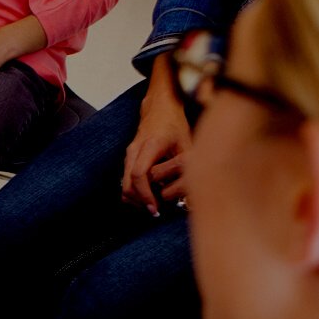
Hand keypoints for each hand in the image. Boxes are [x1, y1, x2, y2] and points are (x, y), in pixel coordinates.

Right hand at [121, 57, 193, 215]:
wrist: (159, 107)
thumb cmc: (173, 123)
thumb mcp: (187, 142)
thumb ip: (188, 166)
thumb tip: (193, 191)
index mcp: (150, 146)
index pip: (140, 176)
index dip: (146, 195)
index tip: (155, 209)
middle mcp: (134, 151)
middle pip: (127, 184)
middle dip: (139, 202)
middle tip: (156, 211)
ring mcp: (129, 154)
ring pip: (124, 184)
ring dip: (136, 198)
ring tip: (154, 205)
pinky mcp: (129, 158)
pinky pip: (126, 180)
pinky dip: (135, 191)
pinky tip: (150, 195)